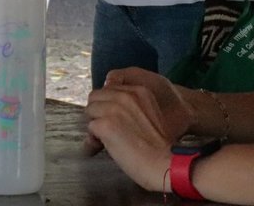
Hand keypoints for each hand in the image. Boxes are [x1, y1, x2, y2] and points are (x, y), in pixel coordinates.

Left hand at [83, 67, 193, 191]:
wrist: (163, 163)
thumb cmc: (158, 146)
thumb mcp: (149, 115)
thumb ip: (129, 108)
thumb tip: (106, 112)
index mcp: (138, 91)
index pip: (109, 89)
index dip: (108, 105)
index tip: (113, 119)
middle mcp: (125, 96)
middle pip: (95, 97)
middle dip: (98, 112)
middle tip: (106, 129)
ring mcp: (114, 109)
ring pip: (90, 110)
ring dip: (95, 124)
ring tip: (106, 139)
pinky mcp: (105, 125)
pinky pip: (90, 128)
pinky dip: (94, 139)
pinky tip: (105, 146)